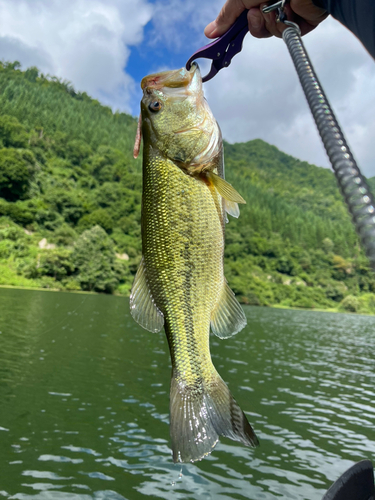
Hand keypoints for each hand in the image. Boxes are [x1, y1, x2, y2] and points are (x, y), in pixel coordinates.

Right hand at [204, 0, 327, 38]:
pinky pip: (285, 34)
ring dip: (271, 22)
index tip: (221, 40)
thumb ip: (227, 15)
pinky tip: (289, 11)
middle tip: (257, 11)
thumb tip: (210, 32)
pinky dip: (285, 24)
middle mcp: (273, 2)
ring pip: (270, 32)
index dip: (233, 29)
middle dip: (255, 23)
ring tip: (278, 6)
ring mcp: (287, 13)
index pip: (242, 17)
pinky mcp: (302, 22)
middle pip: (256, 28)